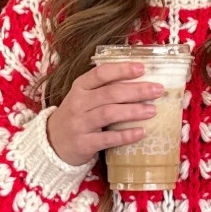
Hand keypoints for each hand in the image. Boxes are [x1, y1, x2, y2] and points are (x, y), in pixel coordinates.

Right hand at [46, 62, 164, 168]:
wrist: (53, 142)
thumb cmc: (77, 115)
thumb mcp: (83, 96)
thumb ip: (105, 87)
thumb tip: (141, 79)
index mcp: (80, 87)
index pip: (100, 73)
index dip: (122, 70)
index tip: (142, 68)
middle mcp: (78, 103)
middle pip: (110, 93)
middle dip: (136, 90)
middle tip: (157, 90)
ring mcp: (80, 124)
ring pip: (108, 114)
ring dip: (133, 111)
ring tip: (152, 110)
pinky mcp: (84, 143)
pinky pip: (107, 139)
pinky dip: (125, 136)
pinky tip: (141, 132)